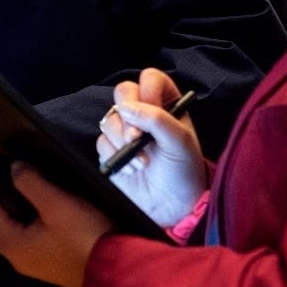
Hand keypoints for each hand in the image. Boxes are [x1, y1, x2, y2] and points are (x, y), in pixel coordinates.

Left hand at [0, 162, 113, 286]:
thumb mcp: (56, 203)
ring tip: (16, 189)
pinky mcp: (48, 264)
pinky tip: (34, 211)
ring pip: (8, 234)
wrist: (116, 266)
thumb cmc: (83, 234)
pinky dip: (19, 222)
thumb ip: (30, 182)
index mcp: (13, 244)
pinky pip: (23, 239)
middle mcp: (17, 258)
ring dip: (6, 213)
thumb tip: (13, 167)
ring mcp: (33, 263)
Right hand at [96, 68, 206, 226]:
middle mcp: (144, 112)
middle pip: (123, 91)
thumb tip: (127, 107)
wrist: (172, 208)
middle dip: (128, 115)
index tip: (151, 110)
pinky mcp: (111, 150)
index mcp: (166, 104)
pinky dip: (115, 155)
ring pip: (109, 117)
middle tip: (137, 138)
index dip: (148, 91)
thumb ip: (158, 119)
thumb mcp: (181, 143)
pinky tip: (132, 169)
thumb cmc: (184, 172)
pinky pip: (102, 141)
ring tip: (142, 162)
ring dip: (123, 140)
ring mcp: (125, 130)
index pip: (150, 79)